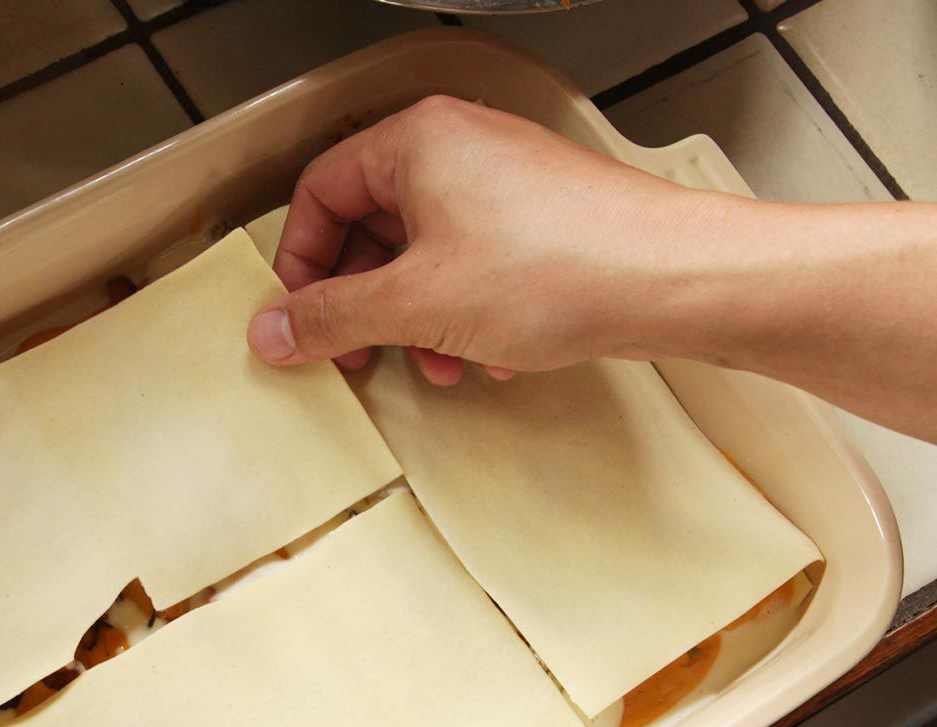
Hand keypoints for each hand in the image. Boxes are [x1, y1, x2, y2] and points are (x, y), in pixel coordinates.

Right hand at [246, 95, 718, 383]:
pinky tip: (486, 358)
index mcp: (415, 142)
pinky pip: (469, 268)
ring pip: (420, 257)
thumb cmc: (563, 266)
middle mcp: (457, 150)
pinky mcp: (536, 223)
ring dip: (414, 322)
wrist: (674, 281)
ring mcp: (500, 185)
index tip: (302, 320)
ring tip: (434, 364)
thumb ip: (331, 317)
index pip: (318, 194)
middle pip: (368, 229)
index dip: (301, 265)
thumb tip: (273, 330)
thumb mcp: (415, 304)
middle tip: (355, 352)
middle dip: (362, 305)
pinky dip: (461, 317)